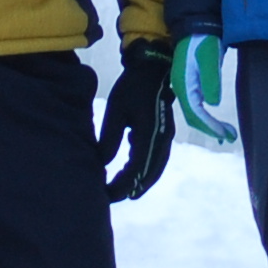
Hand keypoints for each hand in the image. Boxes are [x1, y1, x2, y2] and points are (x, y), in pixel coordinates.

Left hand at [99, 39, 174, 201]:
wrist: (153, 69)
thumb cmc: (131, 87)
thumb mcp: (115, 110)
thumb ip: (110, 138)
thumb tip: (102, 163)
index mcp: (149, 135)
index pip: (136, 169)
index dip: (122, 185)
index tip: (107, 194)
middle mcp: (162, 140)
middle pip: (149, 173)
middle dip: (133, 187)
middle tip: (114, 198)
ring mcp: (166, 137)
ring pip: (155, 167)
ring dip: (141, 180)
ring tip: (126, 191)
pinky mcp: (164, 133)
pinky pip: (156, 158)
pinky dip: (145, 168)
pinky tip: (131, 169)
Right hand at [168, 34, 235, 146]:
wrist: (196, 25)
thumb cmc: (204, 41)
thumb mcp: (210, 58)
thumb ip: (211, 80)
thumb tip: (212, 104)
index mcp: (184, 84)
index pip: (195, 112)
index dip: (210, 125)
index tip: (225, 135)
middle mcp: (181, 88)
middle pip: (193, 116)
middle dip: (211, 128)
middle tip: (230, 137)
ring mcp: (185, 86)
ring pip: (195, 112)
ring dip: (209, 124)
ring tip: (226, 133)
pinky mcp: (191, 83)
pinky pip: (196, 105)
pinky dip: (207, 116)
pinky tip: (215, 119)